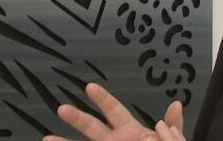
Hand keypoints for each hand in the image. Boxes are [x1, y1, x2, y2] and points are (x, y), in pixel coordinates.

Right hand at [43, 82, 184, 140]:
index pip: (114, 111)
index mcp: (131, 131)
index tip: (90, 87)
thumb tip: (176, 104)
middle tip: (62, 108)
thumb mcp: (171, 140)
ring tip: (46, 139)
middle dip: (78, 118)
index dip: (103, 99)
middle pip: (93, 128)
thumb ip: (172, 126)